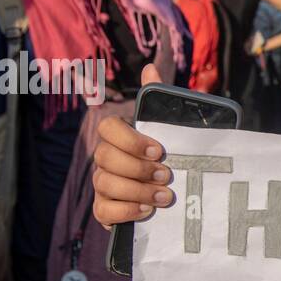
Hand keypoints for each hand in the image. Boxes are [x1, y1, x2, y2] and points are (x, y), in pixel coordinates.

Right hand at [91, 64, 174, 228]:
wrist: (177, 198)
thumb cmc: (170, 160)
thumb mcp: (171, 130)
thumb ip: (159, 100)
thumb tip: (149, 68)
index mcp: (119, 138)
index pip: (108, 128)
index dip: (130, 139)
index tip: (159, 150)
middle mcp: (106, 160)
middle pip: (105, 157)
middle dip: (138, 168)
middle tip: (166, 176)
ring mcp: (102, 186)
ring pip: (105, 184)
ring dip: (137, 191)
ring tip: (164, 197)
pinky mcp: (105, 211)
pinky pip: (102, 211)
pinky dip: (124, 212)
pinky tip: (146, 211)